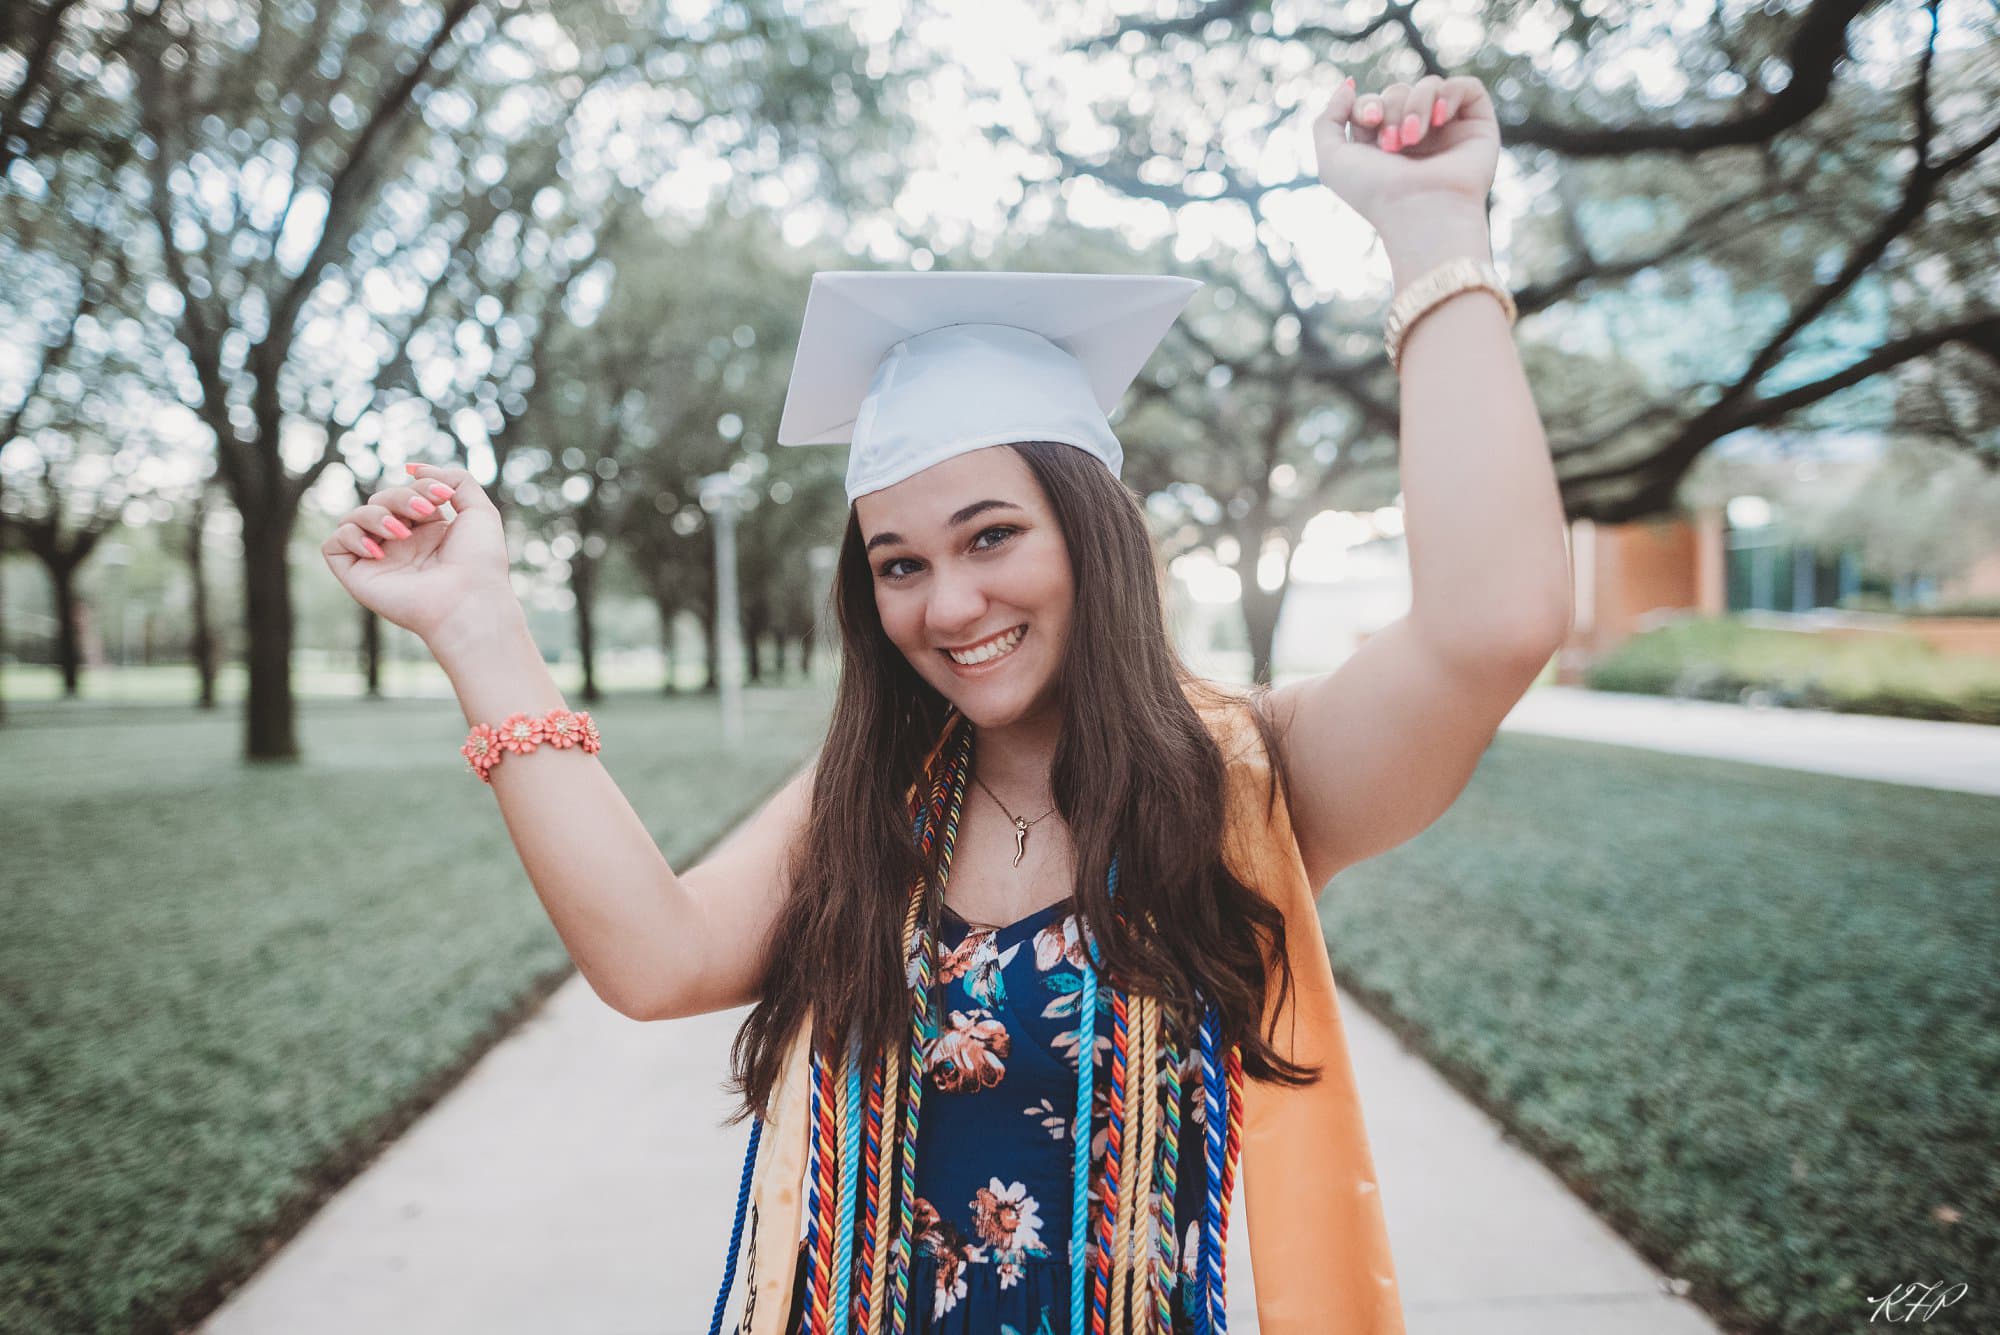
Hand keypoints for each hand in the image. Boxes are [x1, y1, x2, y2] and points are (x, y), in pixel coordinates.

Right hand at [320, 462, 517, 647]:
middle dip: (401, 497)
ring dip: (376, 514)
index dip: (422, 486)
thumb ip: (455, 479)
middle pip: (380, 499)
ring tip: (402, 533)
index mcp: (427, 531)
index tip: (442, 496)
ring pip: (354, 517)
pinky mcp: (359, 576)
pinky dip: (350, 537)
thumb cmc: (480, 561)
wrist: (470, 600)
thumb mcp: (479, 510)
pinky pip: (333, 544)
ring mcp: (378, 560)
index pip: (407, 493)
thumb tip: (414, 468)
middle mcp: (400, 544)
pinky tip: (379, 550)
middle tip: (425, 512)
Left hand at [1311, 72, 1500, 235]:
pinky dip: (1449, 94)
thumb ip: (1327, 120)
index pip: (1372, 104)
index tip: (1369, 121)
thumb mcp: (1332, 159)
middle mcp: (1416, 137)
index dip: (1367, 105)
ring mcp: (1447, 132)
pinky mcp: (1477, 127)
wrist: (1418, 210)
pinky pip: (1465, 87)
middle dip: (1391, 109)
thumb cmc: (1375, 191)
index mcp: (1382, 146)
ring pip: (1429, 86)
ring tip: (1413, 138)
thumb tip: (1350, 83)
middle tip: (1392, 143)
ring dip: (1415, 106)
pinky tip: (1439, 119)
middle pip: (1398, 92)